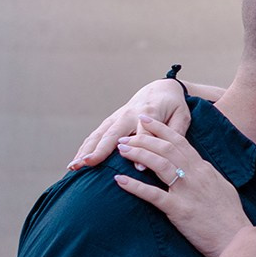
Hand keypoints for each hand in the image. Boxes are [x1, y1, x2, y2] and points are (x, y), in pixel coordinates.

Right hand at [71, 78, 191, 170]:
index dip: (142, 147)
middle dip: (100, 149)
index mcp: (150, 112)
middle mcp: (130, 114)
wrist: (161, 89)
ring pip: (99, 134)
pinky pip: (95, 135)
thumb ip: (173, 134)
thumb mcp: (182, 117)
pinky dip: (84, 148)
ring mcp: (117, 117)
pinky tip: (76, 162)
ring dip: (85, 150)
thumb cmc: (175, 107)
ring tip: (73, 166)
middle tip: (87, 163)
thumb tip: (156, 156)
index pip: (145, 132)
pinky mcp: (111, 121)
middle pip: (113, 133)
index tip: (138, 167)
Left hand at [112, 115, 249, 256]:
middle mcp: (196, 175)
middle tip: (126, 137)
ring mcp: (188, 192)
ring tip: (122, 151)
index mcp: (204, 169)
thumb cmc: (229, 217)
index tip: (145, 121)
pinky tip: (120, 180)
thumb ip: (206, 176)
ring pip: (159, 164)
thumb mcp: (221, 188)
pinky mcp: (180, 210)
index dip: (161, 129)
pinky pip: (153, 195)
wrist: (236, 238)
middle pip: (166, 148)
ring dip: (138, 154)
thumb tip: (197, 167)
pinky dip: (135, 186)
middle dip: (144, 139)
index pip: (180, 142)